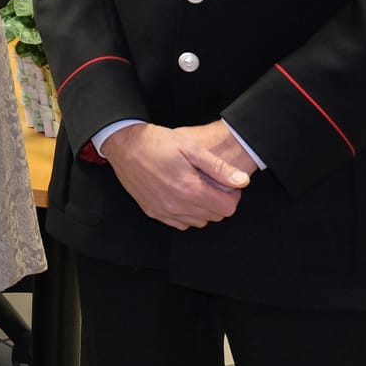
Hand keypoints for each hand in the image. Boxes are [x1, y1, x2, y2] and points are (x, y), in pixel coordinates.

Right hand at [102, 122, 249, 228]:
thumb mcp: (191, 148)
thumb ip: (218, 168)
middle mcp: (177, 205)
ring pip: (198, 222)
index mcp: (190, 189)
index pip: (227, 208)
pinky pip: (180, 223)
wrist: (123, 145)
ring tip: (195, 187)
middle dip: (218, 201)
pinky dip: (186, 213)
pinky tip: (181, 195)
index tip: (224, 182)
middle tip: (209, 182)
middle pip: (214, 216)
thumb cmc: (156, 143)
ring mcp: (164, 211)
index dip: (232, 195)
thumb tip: (242, 181)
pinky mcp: (153, 212)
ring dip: (203, 208)